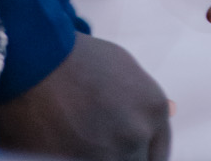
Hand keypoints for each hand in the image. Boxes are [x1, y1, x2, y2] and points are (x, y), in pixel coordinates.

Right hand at [0, 33, 170, 158]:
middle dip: (121, 158)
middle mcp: (138, 136)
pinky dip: (73, 159)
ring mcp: (108, 156)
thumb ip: (144, 101)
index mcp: (154, 111)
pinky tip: (64, 151)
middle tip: (99, 147)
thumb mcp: (124, 70)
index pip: (159, 155)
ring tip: (78, 144)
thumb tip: (174, 111)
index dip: (141, 156)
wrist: (35, 61)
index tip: (127, 154)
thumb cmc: (77, 60)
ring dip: (97, 158)